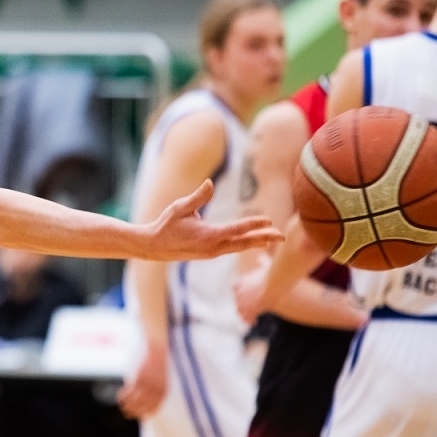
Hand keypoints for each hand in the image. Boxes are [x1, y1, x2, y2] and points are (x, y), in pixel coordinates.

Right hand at [117, 342, 167, 419]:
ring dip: (127, 403)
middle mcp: (157, 387)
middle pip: (144, 405)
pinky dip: (125, 394)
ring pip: (137, 399)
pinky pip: (132, 388)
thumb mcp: (158, 375)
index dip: (144, 414)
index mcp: (163, 389)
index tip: (136, 415)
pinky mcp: (142, 374)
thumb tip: (143, 396)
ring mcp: (150, 381)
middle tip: (125, 411)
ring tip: (121, 403)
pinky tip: (120, 394)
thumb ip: (153, 387)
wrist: (157, 342)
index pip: (154, 408)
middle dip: (134, 411)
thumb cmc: (155, 359)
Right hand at [145, 181, 281, 260]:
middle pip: (245, 242)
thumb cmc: (166, 224)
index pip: (237, 229)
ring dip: (257, 242)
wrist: (153, 247)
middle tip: (283, 236)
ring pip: (240, 247)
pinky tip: (254, 242)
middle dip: (265, 238)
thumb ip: (198, 196)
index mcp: (209, 235)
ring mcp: (212, 252)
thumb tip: (210, 182)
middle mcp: (213, 247)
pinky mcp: (209, 253)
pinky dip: (245, 244)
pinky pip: (232, 248)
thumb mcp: (180, 208)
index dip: (254, 224)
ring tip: (273, 239)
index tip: (270, 221)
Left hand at [235, 265, 268, 323]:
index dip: (241, 293)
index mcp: (239, 283)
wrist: (271, 286)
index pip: (237, 289)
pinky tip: (254, 322)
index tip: (246, 296)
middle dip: (242, 304)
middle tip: (247, 308)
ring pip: (241, 310)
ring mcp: (242, 303)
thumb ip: (262, 262)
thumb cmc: (269, 275)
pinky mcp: (248, 311)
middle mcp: (238, 294)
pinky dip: (250, 320)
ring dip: (244, 313)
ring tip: (249, 317)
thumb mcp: (264, 267)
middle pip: (238, 301)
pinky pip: (247, 318)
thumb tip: (261, 255)